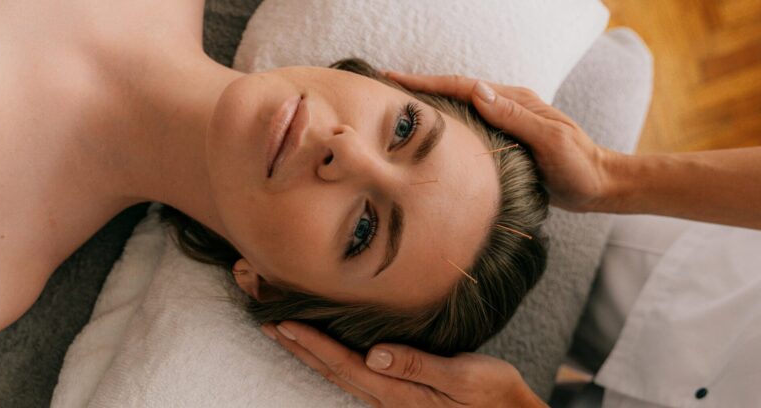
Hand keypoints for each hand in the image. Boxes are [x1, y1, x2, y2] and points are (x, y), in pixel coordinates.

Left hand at [262, 321, 545, 407]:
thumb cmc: (493, 395)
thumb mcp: (463, 377)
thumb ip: (418, 365)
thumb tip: (374, 353)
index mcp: (398, 392)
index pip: (343, 364)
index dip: (311, 343)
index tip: (283, 322)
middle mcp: (388, 398)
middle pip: (332, 370)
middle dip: (299, 347)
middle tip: (268, 323)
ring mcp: (392, 399)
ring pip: (340, 374)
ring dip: (310, 354)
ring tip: (286, 334)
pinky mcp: (401, 396)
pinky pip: (355, 377)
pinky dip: (332, 360)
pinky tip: (326, 351)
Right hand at [385, 71, 626, 212]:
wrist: (599, 186)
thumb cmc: (579, 167)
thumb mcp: (550, 141)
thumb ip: (515, 117)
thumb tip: (477, 90)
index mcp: (514, 102)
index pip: (463, 86)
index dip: (426, 82)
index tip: (393, 79)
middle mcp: (506, 108)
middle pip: (455, 92)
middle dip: (420, 89)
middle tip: (383, 90)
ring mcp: (505, 124)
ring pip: (459, 110)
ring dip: (429, 107)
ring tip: (396, 110)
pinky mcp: (504, 143)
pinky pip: (467, 129)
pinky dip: (444, 127)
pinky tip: (428, 137)